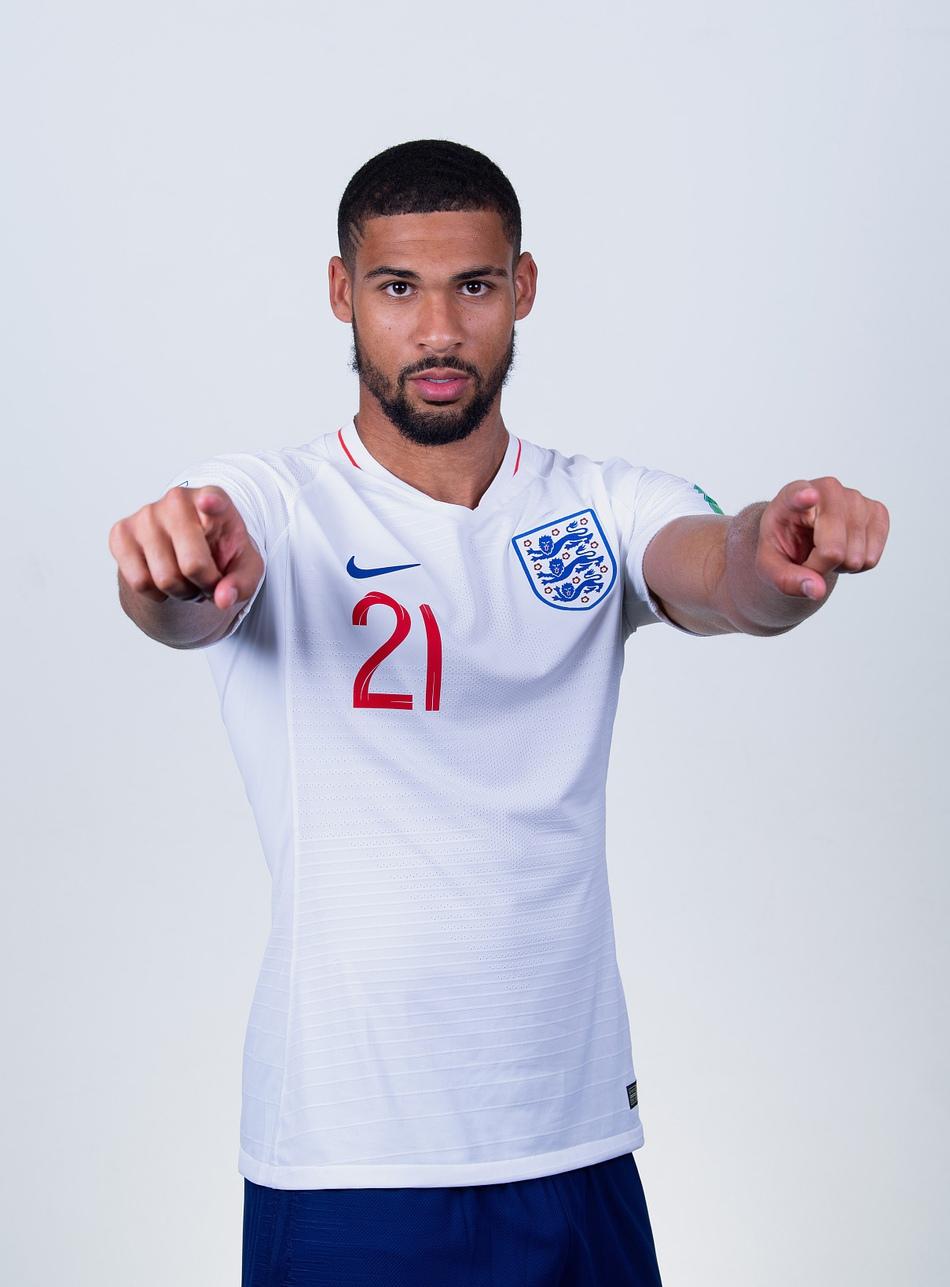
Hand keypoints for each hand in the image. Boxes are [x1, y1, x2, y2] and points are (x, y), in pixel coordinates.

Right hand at [108, 485, 263, 612]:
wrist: (188, 551)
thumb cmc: (221, 553)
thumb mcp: (245, 567)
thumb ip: (242, 582)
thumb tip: (222, 599)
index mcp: (214, 499)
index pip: (214, 499)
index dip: (211, 503)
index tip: (209, 502)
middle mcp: (177, 500)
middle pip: (192, 565)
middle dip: (204, 586)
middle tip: (208, 582)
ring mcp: (145, 514)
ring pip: (165, 579)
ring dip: (181, 593)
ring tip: (188, 579)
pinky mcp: (121, 533)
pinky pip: (139, 582)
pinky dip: (156, 593)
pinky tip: (164, 578)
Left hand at [756, 476, 889, 601]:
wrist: (801, 534)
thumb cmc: (784, 545)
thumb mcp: (770, 567)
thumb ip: (787, 580)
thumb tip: (817, 590)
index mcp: (790, 496)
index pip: (798, 494)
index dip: (804, 497)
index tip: (808, 496)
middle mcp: (828, 489)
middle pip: (833, 549)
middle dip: (821, 566)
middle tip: (809, 556)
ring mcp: (856, 498)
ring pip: (856, 557)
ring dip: (840, 565)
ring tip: (826, 549)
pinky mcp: (878, 510)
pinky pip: (872, 558)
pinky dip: (858, 564)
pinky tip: (844, 548)